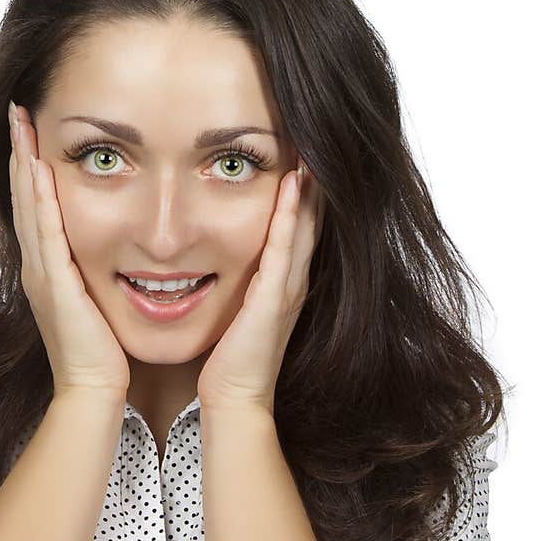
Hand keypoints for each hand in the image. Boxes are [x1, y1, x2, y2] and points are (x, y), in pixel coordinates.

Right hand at [8, 102, 130, 403]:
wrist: (94, 393)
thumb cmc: (105, 355)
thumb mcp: (100, 302)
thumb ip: (100, 275)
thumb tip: (123, 251)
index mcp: (51, 269)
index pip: (38, 206)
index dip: (31, 167)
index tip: (32, 130)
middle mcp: (39, 266)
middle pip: (24, 196)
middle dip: (20, 152)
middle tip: (18, 111)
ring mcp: (42, 273)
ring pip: (28, 205)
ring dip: (23, 161)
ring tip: (20, 123)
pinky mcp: (54, 282)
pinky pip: (45, 229)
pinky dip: (38, 195)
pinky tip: (37, 166)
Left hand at [196, 163, 324, 415]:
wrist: (235, 400)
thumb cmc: (231, 360)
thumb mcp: (239, 311)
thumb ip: (241, 284)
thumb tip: (224, 258)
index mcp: (285, 284)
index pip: (300, 228)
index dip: (306, 192)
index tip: (303, 155)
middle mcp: (294, 282)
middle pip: (311, 221)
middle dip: (315, 182)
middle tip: (316, 140)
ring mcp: (288, 290)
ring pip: (304, 227)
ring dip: (309, 188)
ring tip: (311, 149)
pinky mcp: (274, 299)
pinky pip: (284, 249)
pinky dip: (289, 215)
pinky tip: (292, 186)